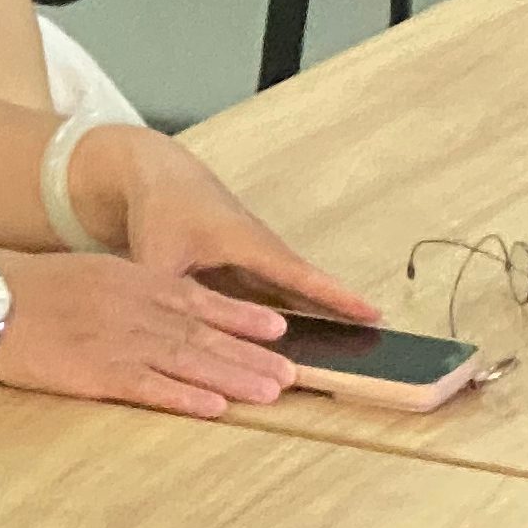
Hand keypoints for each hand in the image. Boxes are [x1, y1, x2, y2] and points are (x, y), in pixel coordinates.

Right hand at [0, 249, 299, 420]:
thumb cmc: (21, 287)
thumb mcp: (82, 275)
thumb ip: (121, 290)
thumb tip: (152, 308)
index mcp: (129, 280)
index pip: (197, 298)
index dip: (241, 316)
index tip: (278, 329)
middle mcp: (133, 307)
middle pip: (204, 333)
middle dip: (251, 354)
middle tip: (294, 374)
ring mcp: (116, 339)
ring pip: (188, 360)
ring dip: (233, 377)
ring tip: (272, 392)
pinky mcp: (94, 372)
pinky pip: (149, 387)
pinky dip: (184, 397)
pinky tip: (215, 408)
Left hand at [83, 128, 381, 322]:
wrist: (150, 172)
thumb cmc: (160, 206)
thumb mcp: (157, 254)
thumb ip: (167, 296)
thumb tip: (172, 336)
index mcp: (251, 245)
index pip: (303, 277)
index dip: (337, 299)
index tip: (377, 316)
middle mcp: (259, 253)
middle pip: (305, 292)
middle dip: (335, 317)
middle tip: (375, 348)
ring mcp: (248, 260)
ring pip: (286, 296)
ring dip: (309, 319)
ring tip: (340, 354)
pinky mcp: (232, 266)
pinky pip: (263, 295)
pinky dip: (276, 315)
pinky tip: (281, 344)